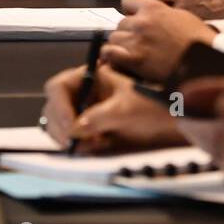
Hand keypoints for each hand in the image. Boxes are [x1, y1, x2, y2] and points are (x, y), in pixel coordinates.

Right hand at [41, 64, 184, 152]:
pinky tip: (99, 145)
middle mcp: (82, 93)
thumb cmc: (151, 104)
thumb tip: (75, 129)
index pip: (57, 88)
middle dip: (62, 127)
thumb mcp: (127, 108)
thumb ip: (100, 117)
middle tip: (76, 143)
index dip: (58, 106)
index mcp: (89, 77)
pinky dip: (80, 146)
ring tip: (95, 142)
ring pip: (60, 127)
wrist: (170, 117)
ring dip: (70, 139)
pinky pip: (73, 139)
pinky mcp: (89, 129)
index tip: (70, 126)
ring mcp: (84, 111)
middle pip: (53, 110)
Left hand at [98, 0, 217, 80]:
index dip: (130, 10)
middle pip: (121, 22)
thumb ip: (162, 13)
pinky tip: (120, 61)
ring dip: (120, 45)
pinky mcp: (133, 59)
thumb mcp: (183, 16)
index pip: (127, 0)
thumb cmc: (199, 41)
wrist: (204, 64)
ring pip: (113, 37)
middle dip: (127, 32)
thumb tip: (153, 15)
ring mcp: (136, 40)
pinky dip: (111, 57)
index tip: (134, 18)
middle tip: (138, 42)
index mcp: (154, 8)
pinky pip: (108, 53)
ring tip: (132, 53)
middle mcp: (142, 22)